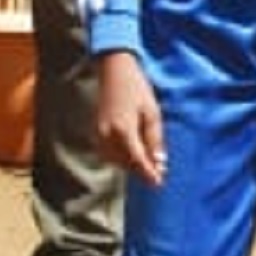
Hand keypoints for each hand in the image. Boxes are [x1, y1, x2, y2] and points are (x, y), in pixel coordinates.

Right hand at [93, 52, 167, 188]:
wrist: (114, 72)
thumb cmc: (137, 89)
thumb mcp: (152, 113)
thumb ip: (154, 139)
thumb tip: (159, 162)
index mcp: (123, 130)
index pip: (137, 160)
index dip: (148, 173)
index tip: (159, 183)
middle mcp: (107, 136)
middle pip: (126, 163)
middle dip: (142, 170)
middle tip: (159, 172)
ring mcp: (98, 134)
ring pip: (116, 161)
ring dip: (131, 165)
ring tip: (149, 164)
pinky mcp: (95, 132)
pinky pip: (108, 154)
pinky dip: (121, 158)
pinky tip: (133, 154)